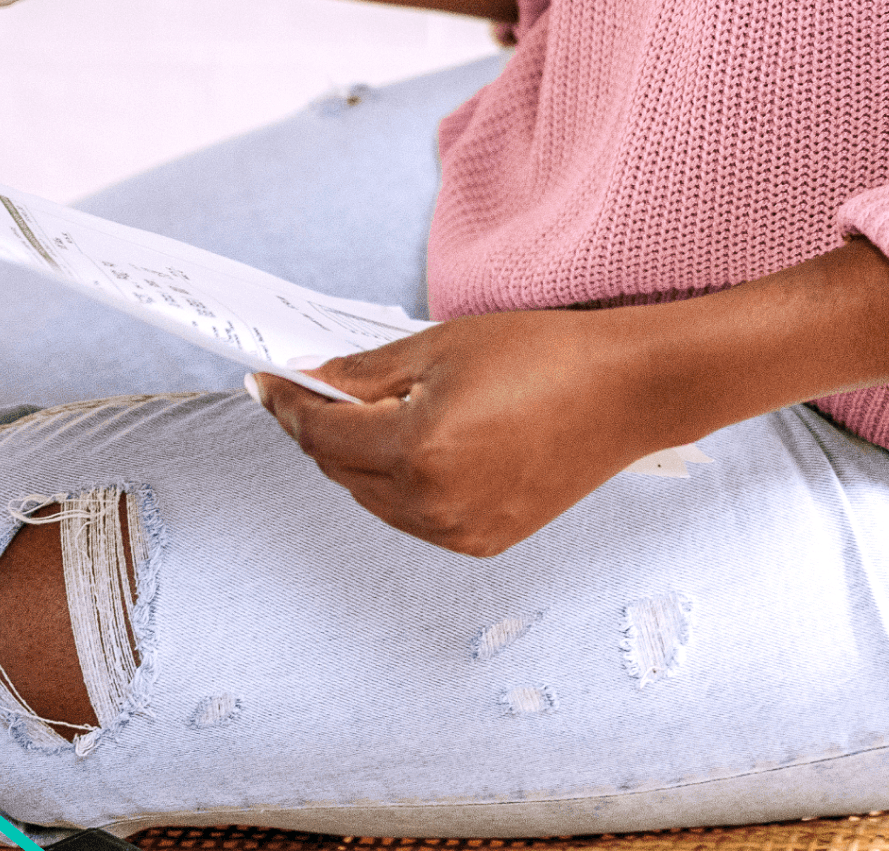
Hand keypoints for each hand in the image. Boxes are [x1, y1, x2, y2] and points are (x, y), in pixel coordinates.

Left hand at [251, 242, 888, 555]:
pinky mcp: (484, 542)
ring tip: (359, 419)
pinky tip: (410, 450)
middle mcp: (431, 502)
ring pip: (374, 500)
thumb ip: (366, 372)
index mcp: (415, 448)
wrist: (626, 393)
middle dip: (318, 431)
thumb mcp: (442, 346)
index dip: (286, 404)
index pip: (322, 431)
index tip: (262, 382)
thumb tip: (308, 382)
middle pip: (340, 471)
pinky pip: (415, 518)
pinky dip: (399, 487)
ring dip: (356, 462)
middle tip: (302, 393)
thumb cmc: (541, 353)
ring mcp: (458, 531)